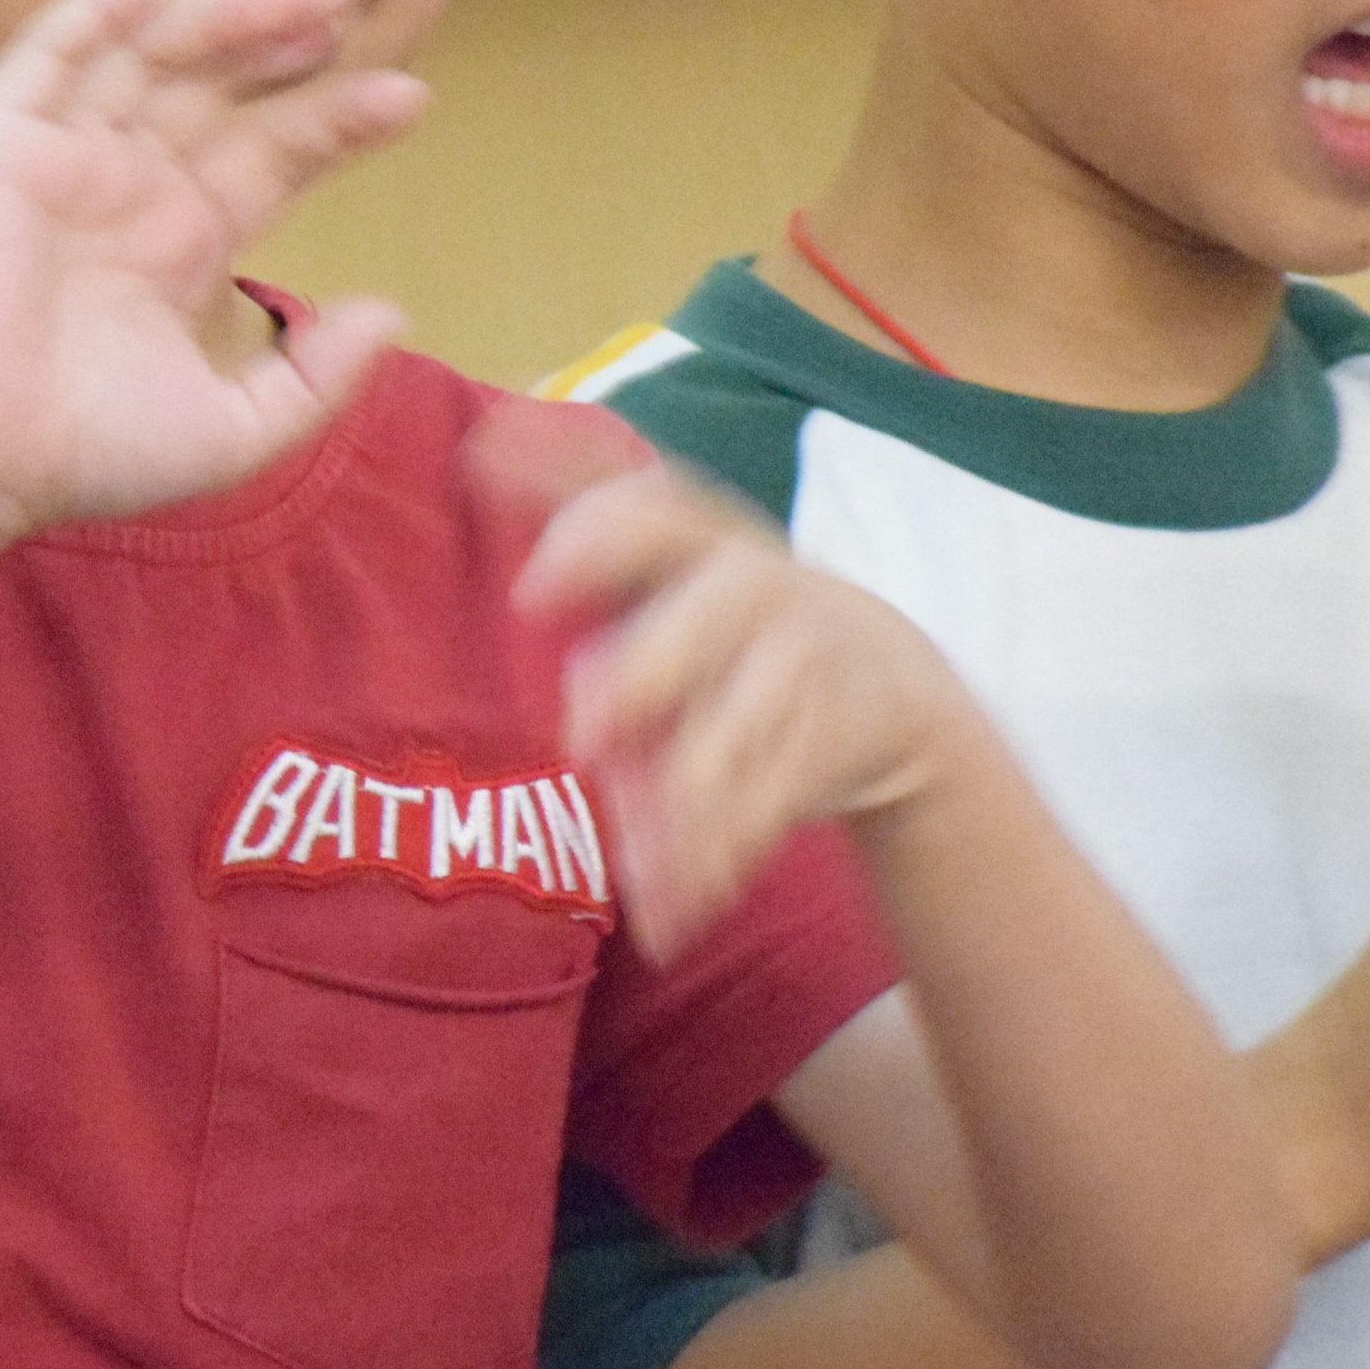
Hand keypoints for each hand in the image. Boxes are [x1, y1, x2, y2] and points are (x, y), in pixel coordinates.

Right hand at [0, 0, 422, 544]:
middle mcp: (128, 186)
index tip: (410, 100)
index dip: (336, 120)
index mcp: (181, 241)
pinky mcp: (1, 144)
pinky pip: (48, 53)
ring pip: (153, 52)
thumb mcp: (237, 429)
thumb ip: (318, 377)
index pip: (271, 153)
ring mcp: (65, 157)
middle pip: (221, 83)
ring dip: (226, 8)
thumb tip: (393, 312)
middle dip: (287, 33)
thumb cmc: (90, 455)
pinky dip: (97, 7)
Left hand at [505, 436, 986, 959]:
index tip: (528, 593)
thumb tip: (478, 448)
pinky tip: (668, 919)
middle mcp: (760, 584)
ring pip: (735, 739)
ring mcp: (807, 658)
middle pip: (711, 615)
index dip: (596, 541)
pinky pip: (769, 807)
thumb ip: (585, 517)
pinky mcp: (839, 735)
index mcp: (702, 537)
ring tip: (632, 878)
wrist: (890, 690)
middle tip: (584, 738)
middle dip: (647, 675)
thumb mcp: (673, 562)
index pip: (653, 511)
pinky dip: (714, 867)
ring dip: (676, 815)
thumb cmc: (733, 626)